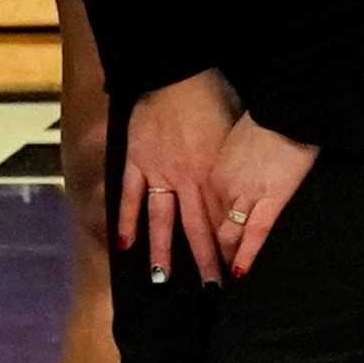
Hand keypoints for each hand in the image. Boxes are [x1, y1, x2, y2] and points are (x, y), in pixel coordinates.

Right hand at [116, 69, 311, 277]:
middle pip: (196, 228)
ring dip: (163, 251)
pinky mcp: (136, 161)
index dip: (227, 246)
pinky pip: (131, 196)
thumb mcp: (231, 133)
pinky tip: (125, 244)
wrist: (178, 73)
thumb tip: (238, 187)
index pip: (221, 219)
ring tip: (163, 279)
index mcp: (212, 175)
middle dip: (204, 260)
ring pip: (161, 220)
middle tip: (211, 288)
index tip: (233, 268)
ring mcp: (158, 172)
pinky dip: (128, 220)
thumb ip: (229, 165)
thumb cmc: (211, 97)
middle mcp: (187, 181)